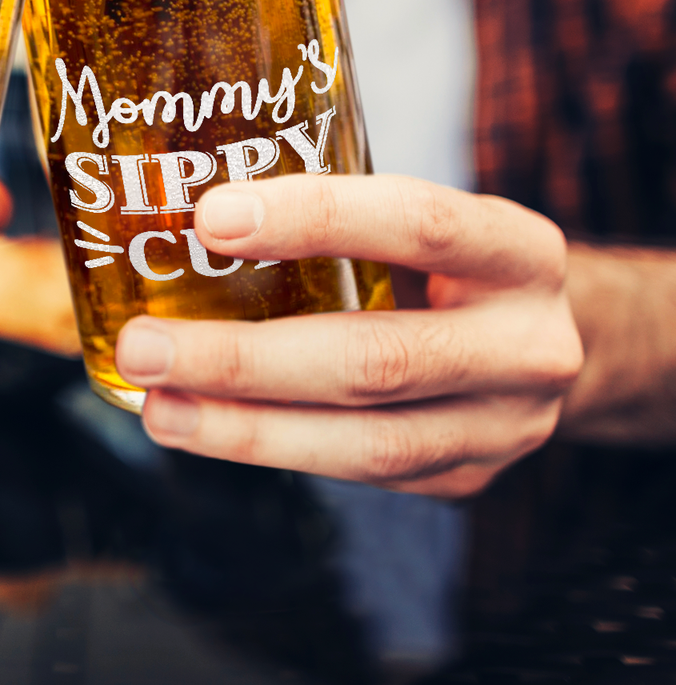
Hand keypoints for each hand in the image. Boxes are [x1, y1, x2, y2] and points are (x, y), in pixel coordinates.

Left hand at [115, 174, 582, 496]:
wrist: (539, 342)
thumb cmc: (447, 263)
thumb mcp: (421, 220)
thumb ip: (334, 215)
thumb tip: (182, 205)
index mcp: (517, 251)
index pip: (418, 223)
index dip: (313, 219)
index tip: (210, 219)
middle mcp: (526, 345)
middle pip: (377, 359)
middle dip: (245, 359)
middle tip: (146, 347)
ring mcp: (503, 427)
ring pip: (365, 443)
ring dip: (244, 429)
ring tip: (157, 408)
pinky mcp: (465, 479)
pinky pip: (357, 472)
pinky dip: (272, 448)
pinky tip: (203, 428)